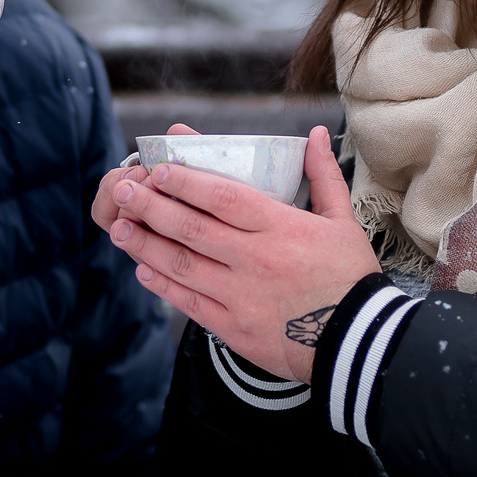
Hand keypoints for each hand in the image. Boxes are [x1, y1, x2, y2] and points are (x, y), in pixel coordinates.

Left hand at [107, 126, 378, 382]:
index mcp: (281, 228)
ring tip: (118, 228)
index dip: (187, 181)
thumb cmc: (350, 277)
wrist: (359, 343)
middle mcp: (255, 260)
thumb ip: (322, 175)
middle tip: (121, 190)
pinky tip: (143, 269)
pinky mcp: (234, 328)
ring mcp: (241, 296)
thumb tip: (316, 133)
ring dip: (145, 245)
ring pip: (183, 265)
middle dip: (151, 207)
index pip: (224, 198)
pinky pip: (190, 303)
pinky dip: (163, 285)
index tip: (158, 167)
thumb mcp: (343, 221)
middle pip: (192, 229)